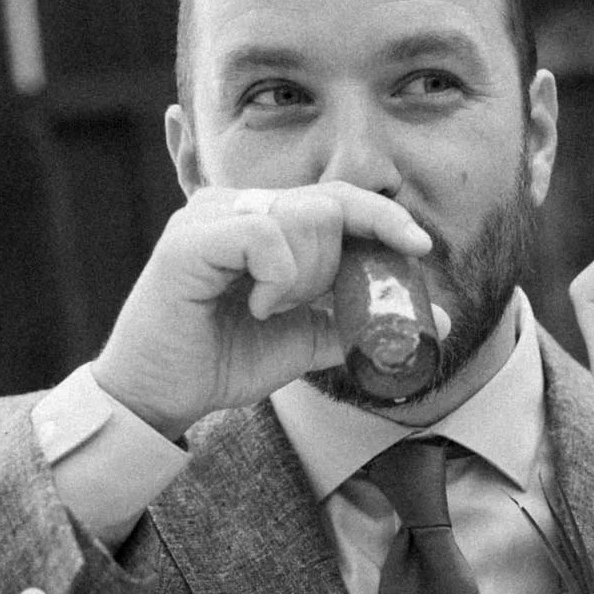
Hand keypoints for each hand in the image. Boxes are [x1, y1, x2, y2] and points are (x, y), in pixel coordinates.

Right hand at [91, 182, 432, 439]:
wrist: (160, 396)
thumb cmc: (222, 360)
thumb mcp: (305, 341)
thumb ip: (358, 323)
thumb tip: (433, 319)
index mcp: (263, 220)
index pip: (337, 197)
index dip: (383, 216)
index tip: (420, 247)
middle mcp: (235, 205)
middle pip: (327, 202)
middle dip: (341, 258)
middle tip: (314, 301)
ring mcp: (209, 217)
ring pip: (300, 215)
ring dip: (306, 273)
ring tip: (271, 307)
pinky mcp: (188, 241)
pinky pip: (263, 235)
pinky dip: (276, 275)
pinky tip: (255, 305)